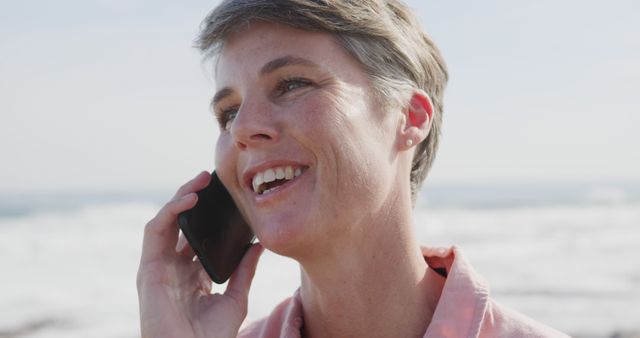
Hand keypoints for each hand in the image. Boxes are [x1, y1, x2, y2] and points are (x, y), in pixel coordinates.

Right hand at [137, 171, 263, 337]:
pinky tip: (190, 200)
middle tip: (210, 179)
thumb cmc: (210, 337)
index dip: (207, 215)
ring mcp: (159, 267)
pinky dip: (170, 211)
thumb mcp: (235, 297)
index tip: (225, 196)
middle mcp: (172, 268)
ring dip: (180, 197)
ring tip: (200, 182)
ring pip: (164, 221)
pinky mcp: (148, 268)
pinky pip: (155, 231)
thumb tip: (258, 244)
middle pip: (179, 224)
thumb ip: (244, 270)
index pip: (195, 236)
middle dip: (192, 198)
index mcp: (190, 274)